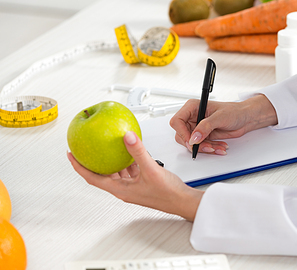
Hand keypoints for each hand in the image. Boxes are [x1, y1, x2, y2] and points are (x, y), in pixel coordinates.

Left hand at [67, 131, 203, 220]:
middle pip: (103, 174)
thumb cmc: (167, 194)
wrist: (182, 201)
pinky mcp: (143, 182)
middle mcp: (125, 189)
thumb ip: (138, 152)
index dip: (79, 167)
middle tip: (86, 149)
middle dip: (93, 162)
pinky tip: (130, 151)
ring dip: (111, 160)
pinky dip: (127, 160)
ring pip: (117, 172)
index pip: (93, 178)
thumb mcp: (150, 169)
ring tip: (107, 147)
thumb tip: (127, 137)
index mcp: (121, 190)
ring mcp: (133, 186)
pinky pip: (129, 170)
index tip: (71, 155)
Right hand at [170, 94, 277, 154]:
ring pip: (191, 143)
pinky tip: (219, 147)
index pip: (177, 121)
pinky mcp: (204, 136)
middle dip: (194, 143)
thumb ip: (205, 127)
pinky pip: (201, 146)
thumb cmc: (235, 111)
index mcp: (193, 107)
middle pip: (182, 135)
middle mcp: (193, 117)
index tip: (192, 141)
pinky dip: (210, 149)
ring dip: (204, 148)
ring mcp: (198, 128)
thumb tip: (194, 137)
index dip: (182, 133)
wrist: (246, 118)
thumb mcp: (220, 117)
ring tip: (217, 147)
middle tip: (207, 146)